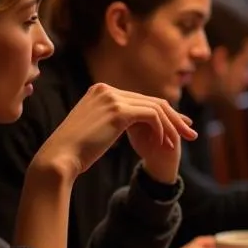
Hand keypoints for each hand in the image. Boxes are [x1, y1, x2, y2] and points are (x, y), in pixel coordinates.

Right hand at [34, 84, 195, 182]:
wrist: (58, 158)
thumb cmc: (73, 150)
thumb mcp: (92, 128)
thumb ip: (108, 119)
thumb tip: (125, 122)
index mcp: (100, 91)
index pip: (139, 99)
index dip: (161, 113)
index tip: (176, 126)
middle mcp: (106, 89)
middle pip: (150, 100)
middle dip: (173, 116)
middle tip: (189, 130)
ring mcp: (111, 98)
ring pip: (155, 107)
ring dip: (172, 124)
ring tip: (182, 139)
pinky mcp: (118, 111)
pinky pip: (152, 116)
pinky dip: (162, 129)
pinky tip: (165, 143)